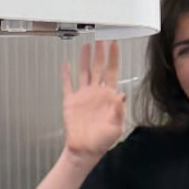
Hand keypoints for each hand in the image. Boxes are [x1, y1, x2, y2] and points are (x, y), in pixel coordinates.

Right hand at [61, 42, 124, 163]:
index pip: (112, 72)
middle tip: (101, 39)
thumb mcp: (117, 127)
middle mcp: (96, 93)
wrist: (85, 150)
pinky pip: (68, 84)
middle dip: (100, 53)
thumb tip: (122, 96)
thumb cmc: (103, 140)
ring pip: (84, 72)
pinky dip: (66, 74)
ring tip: (86, 46)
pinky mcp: (70, 101)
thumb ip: (119, 111)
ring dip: (85, 59)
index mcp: (108, 97)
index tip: (115, 45)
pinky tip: (66, 64)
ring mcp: (83, 96)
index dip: (114, 58)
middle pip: (99, 68)